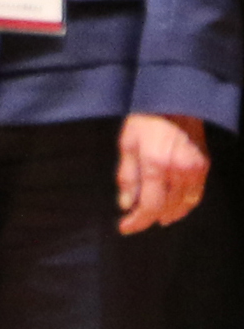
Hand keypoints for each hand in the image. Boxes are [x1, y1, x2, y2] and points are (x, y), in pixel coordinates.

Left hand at [122, 111, 211, 233]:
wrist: (174, 100)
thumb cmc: (145, 120)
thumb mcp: (127, 144)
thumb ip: (127, 177)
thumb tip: (126, 204)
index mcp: (155, 164)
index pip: (150, 205)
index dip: (138, 221)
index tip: (125, 227)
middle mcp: (178, 169)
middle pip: (167, 208)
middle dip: (149, 218)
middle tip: (135, 221)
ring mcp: (195, 168)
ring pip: (184, 204)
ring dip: (168, 214)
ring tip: (154, 217)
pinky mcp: (204, 165)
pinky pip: (196, 194)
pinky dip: (184, 205)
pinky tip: (173, 207)